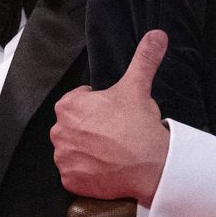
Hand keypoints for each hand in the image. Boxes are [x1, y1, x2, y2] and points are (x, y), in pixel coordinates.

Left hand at [51, 30, 172, 202]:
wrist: (149, 165)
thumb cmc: (138, 126)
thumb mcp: (138, 86)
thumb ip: (144, 58)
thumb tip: (156, 35)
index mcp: (68, 106)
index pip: (77, 103)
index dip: (97, 107)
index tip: (111, 115)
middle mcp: (59, 131)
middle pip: (74, 128)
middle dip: (90, 130)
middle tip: (112, 134)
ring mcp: (63, 158)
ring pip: (73, 151)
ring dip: (87, 152)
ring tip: (110, 152)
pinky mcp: (70, 180)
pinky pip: (75, 175)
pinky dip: (87, 174)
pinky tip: (105, 168)